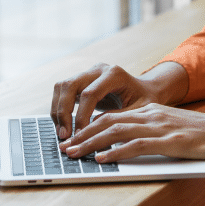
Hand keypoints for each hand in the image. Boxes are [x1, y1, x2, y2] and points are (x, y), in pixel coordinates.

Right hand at [50, 62, 187, 139]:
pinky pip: (62, 91)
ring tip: (62, 133)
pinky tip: (64, 126)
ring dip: (57, 110)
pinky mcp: (81, 81)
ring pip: (62, 86)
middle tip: (64, 136)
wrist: (147, 90)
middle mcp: (98, 69)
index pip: (90, 93)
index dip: (81, 116)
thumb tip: (93, 132)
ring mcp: (88, 73)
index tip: (79, 136)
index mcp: (114, 74)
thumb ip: (118, 119)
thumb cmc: (146, 101)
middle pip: (70, 85)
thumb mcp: (139, 112)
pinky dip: (59, 109)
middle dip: (63, 112)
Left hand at [59, 103, 204, 168]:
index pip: (112, 116)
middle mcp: (152, 115)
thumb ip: (151, 135)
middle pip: (108, 121)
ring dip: (92, 144)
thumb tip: (126, 147)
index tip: (73, 139)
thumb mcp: (172, 131)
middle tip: (65, 148)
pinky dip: (116, 153)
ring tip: (75, 154)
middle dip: (83, 135)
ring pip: (116, 131)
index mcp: (151, 111)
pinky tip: (103, 160)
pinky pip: (136, 146)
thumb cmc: (203, 138)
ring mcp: (160, 126)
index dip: (89, 127)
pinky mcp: (169, 141)